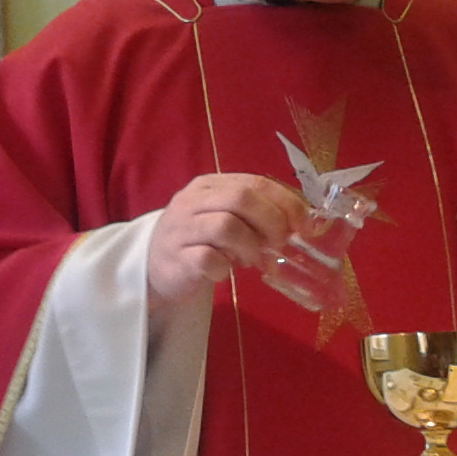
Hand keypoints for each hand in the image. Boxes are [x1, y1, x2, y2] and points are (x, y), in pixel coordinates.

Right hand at [147, 173, 304, 307]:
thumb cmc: (199, 240)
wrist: (151, 265)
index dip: (286, 203)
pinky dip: (226, 268)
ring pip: (226, 226)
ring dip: (250, 247)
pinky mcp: (177, 258)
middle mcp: (193, 201)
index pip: (255, 183)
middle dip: (271, 222)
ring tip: (252, 261)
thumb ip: (255, 215)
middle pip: (241, 199)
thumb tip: (299, 225)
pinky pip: (209, 259)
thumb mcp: (223, 216)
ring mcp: (182, 229)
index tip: (305, 226)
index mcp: (210, 185)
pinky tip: (225, 272)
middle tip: (280, 243)